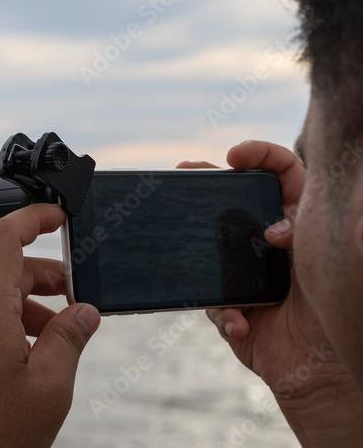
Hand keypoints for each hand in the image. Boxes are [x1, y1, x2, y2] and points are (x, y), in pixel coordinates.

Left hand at [0, 204, 99, 447]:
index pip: (4, 238)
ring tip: (59, 346)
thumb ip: (70, 341)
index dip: (34, 217)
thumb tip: (84, 313)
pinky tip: (27, 364)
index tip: (61, 214)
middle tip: (80, 303)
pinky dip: (6, 330)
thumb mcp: (48, 388)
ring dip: (29, 312)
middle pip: (3, 273)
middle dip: (46, 280)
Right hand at [179, 141, 362, 445]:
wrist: (332, 374)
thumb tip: (289, 228)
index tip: (236, 155)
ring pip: (209, 245)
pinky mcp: (231, 308)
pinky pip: (214, 304)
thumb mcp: (346, 264)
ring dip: (194, 239)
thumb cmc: (345, 311)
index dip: (260, 154)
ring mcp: (244, 274)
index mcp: (302, 221)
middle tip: (187, 171)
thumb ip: (334, 240)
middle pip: (233, 199)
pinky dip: (225, 312)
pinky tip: (241, 320)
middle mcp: (269, 241)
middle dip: (206, 180)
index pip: (282, 172)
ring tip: (183, 234)